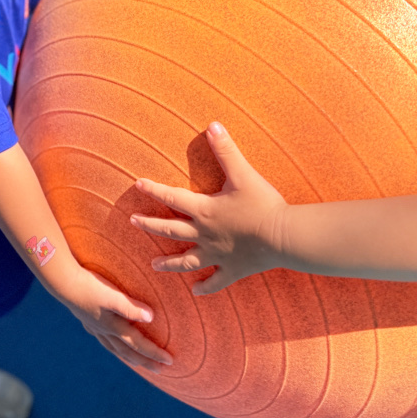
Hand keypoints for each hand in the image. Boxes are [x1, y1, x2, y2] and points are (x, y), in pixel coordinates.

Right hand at [57, 264, 172, 372]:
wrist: (63, 282)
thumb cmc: (89, 286)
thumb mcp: (112, 296)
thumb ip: (130, 307)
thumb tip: (151, 317)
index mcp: (112, 326)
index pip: (138, 344)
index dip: (154, 353)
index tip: (170, 361)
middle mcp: (104, 331)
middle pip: (128, 351)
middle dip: (145, 361)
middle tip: (161, 370)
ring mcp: (95, 327)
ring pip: (115, 348)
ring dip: (128, 357)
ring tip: (138, 363)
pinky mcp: (88, 319)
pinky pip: (104, 338)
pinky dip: (112, 345)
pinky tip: (111, 341)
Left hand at [130, 122, 287, 295]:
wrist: (285, 237)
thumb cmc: (263, 204)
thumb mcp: (243, 173)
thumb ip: (226, 150)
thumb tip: (212, 125)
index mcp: (205, 210)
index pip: (172, 197)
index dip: (154, 189)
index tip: (137, 184)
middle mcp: (205, 234)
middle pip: (171, 230)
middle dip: (150, 225)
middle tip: (133, 222)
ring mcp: (218, 255)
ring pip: (187, 261)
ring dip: (169, 264)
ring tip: (153, 266)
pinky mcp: (234, 270)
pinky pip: (215, 281)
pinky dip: (205, 287)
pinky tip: (195, 292)